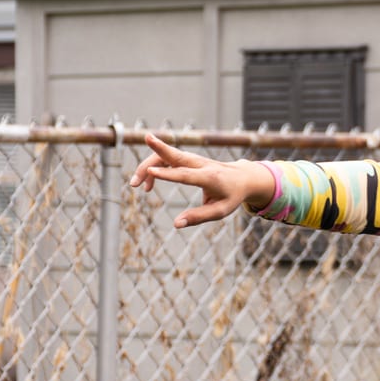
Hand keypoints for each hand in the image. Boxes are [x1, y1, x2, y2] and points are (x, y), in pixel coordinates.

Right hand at [128, 133, 274, 227]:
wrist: (244, 177)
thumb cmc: (232, 195)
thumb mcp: (220, 211)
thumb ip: (199, 217)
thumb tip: (176, 224)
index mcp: (210, 177)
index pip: (185, 174)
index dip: (167, 174)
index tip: (150, 172)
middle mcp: (200, 164)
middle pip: (174, 156)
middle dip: (154, 156)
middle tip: (135, 170)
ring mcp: (194, 159)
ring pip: (167, 156)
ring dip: (149, 166)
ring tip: (136, 185)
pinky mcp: (189, 159)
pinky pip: (168, 159)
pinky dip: (155, 168)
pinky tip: (148, 185)